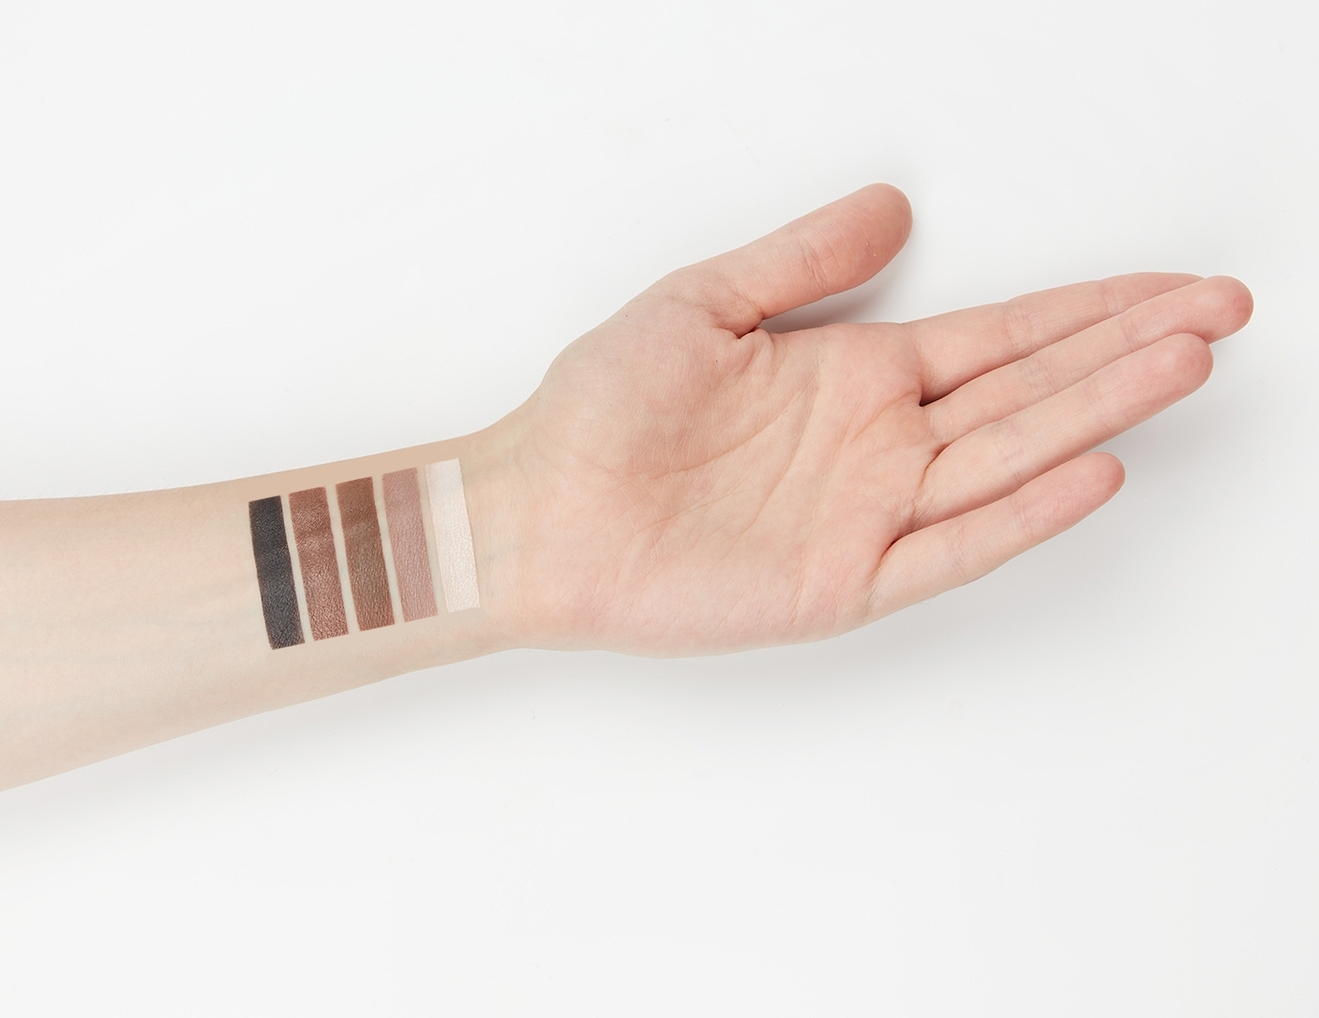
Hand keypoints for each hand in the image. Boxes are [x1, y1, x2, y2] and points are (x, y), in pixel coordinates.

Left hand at [477, 184, 1251, 652]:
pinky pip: (950, 544)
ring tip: (1182, 364)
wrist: (539, 510)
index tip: (1171, 286)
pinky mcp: (844, 580)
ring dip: (1096, 412)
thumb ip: (805, 260)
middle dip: (1124, 348)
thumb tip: (896, 207)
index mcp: (855, 374)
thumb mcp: (705, 301)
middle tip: (1222, 313)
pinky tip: (1088, 468)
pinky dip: (1020, 512)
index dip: (1087, 309)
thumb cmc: (603, 407)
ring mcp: (869, 513)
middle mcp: (879, 443)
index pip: (998, 336)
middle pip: (1027, 388)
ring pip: (1008, 455)